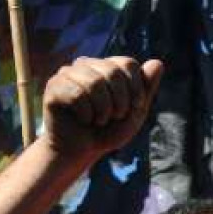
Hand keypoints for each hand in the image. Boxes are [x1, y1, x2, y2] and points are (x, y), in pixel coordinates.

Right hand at [40, 56, 163, 165]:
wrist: (82, 151)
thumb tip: (158, 62)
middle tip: (113, 117)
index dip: (136, 89)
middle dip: (120, 102)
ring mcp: (68, 73)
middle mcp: (86, 64)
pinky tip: (83, 120)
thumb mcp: (135, 111)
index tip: (132, 108)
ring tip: (99, 120)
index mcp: (106, 66)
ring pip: (94, 83)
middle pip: (112, 71)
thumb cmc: (108, 131)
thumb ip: (146, 88)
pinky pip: (76, 95)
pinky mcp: (54, 87)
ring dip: (103, 110)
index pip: (128, 63)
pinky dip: (86, 114)